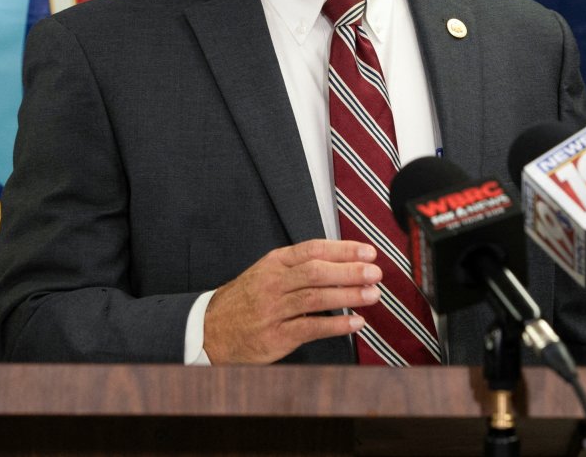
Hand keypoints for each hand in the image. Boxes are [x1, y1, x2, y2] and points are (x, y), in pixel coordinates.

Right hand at [202, 239, 380, 363]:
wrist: (210, 330)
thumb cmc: (244, 301)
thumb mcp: (265, 273)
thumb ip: (298, 268)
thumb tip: (340, 263)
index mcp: (273, 263)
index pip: (312, 250)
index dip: (343, 250)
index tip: (367, 252)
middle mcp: (273, 283)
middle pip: (317, 272)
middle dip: (349, 271)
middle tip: (375, 272)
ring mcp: (273, 310)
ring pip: (316, 298)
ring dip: (348, 296)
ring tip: (371, 294)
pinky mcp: (276, 336)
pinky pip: (311, 328)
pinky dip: (336, 326)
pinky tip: (355, 322)